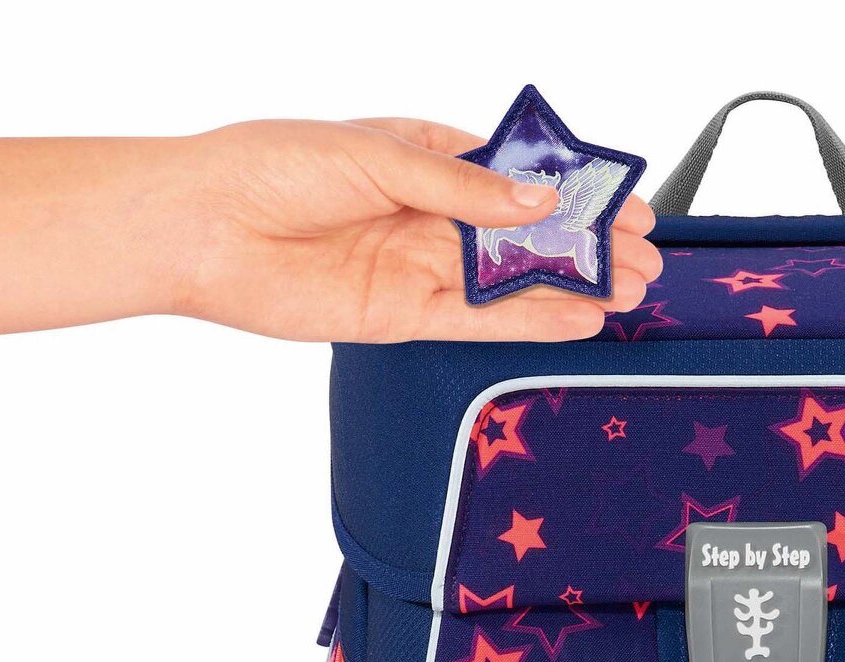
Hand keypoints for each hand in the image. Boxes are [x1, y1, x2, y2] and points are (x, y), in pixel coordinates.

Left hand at [178, 119, 660, 341]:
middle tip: (643, 258)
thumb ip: (460, 187)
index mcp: (423, 156)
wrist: (200, 231)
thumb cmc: (269, 168)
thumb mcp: (375, 156)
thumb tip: (536, 203)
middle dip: (587, 244)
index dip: (574, 189)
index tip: (626, 199)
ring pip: (513, 281)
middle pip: (526, 233)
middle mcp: (428, 213)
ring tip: (627, 292)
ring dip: (570, 286)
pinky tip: (575, 319)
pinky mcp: (405, 316)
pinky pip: (480, 322)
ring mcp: (420, 267)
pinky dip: (529, 322)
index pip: (518, 174)